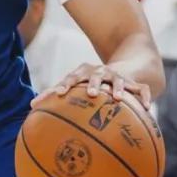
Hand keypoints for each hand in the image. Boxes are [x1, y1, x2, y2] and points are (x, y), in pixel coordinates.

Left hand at [35, 62, 151, 109]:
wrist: (122, 68)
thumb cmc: (90, 84)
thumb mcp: (75, 87)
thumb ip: (54, 97)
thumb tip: (30, 108)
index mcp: (83, 74)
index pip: (72, 78)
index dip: (65, 85)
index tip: (58, 94)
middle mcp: (99, 73)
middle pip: (94, 76)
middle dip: (92, 83)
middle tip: (90, 93)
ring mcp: (117, 77)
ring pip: (117, 81)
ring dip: (116, 88)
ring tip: (116, 98)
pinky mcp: (133, 83)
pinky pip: (141, 90)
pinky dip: (144, 96)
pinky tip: (147, 108)